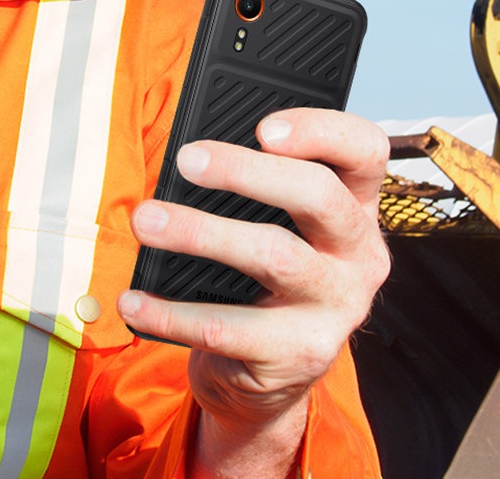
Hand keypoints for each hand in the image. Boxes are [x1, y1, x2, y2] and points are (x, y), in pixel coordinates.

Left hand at [118, 108, 389, 477]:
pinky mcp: (300, 353)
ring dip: (200, 233)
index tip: (262, 126)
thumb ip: (252, 194)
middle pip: (318, 195)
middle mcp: (359, 254)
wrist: (268, 373)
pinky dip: (171, 313)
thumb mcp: (275, 230)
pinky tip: (134, 301)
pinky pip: (227, 328)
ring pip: (273, 256)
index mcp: (356, 208)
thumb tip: (190, 161)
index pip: (365, 151)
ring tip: (147, 221)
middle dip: (247, 172)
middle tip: (187, 160)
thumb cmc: (262, 281)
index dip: (320, 131)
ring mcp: (336, 307)